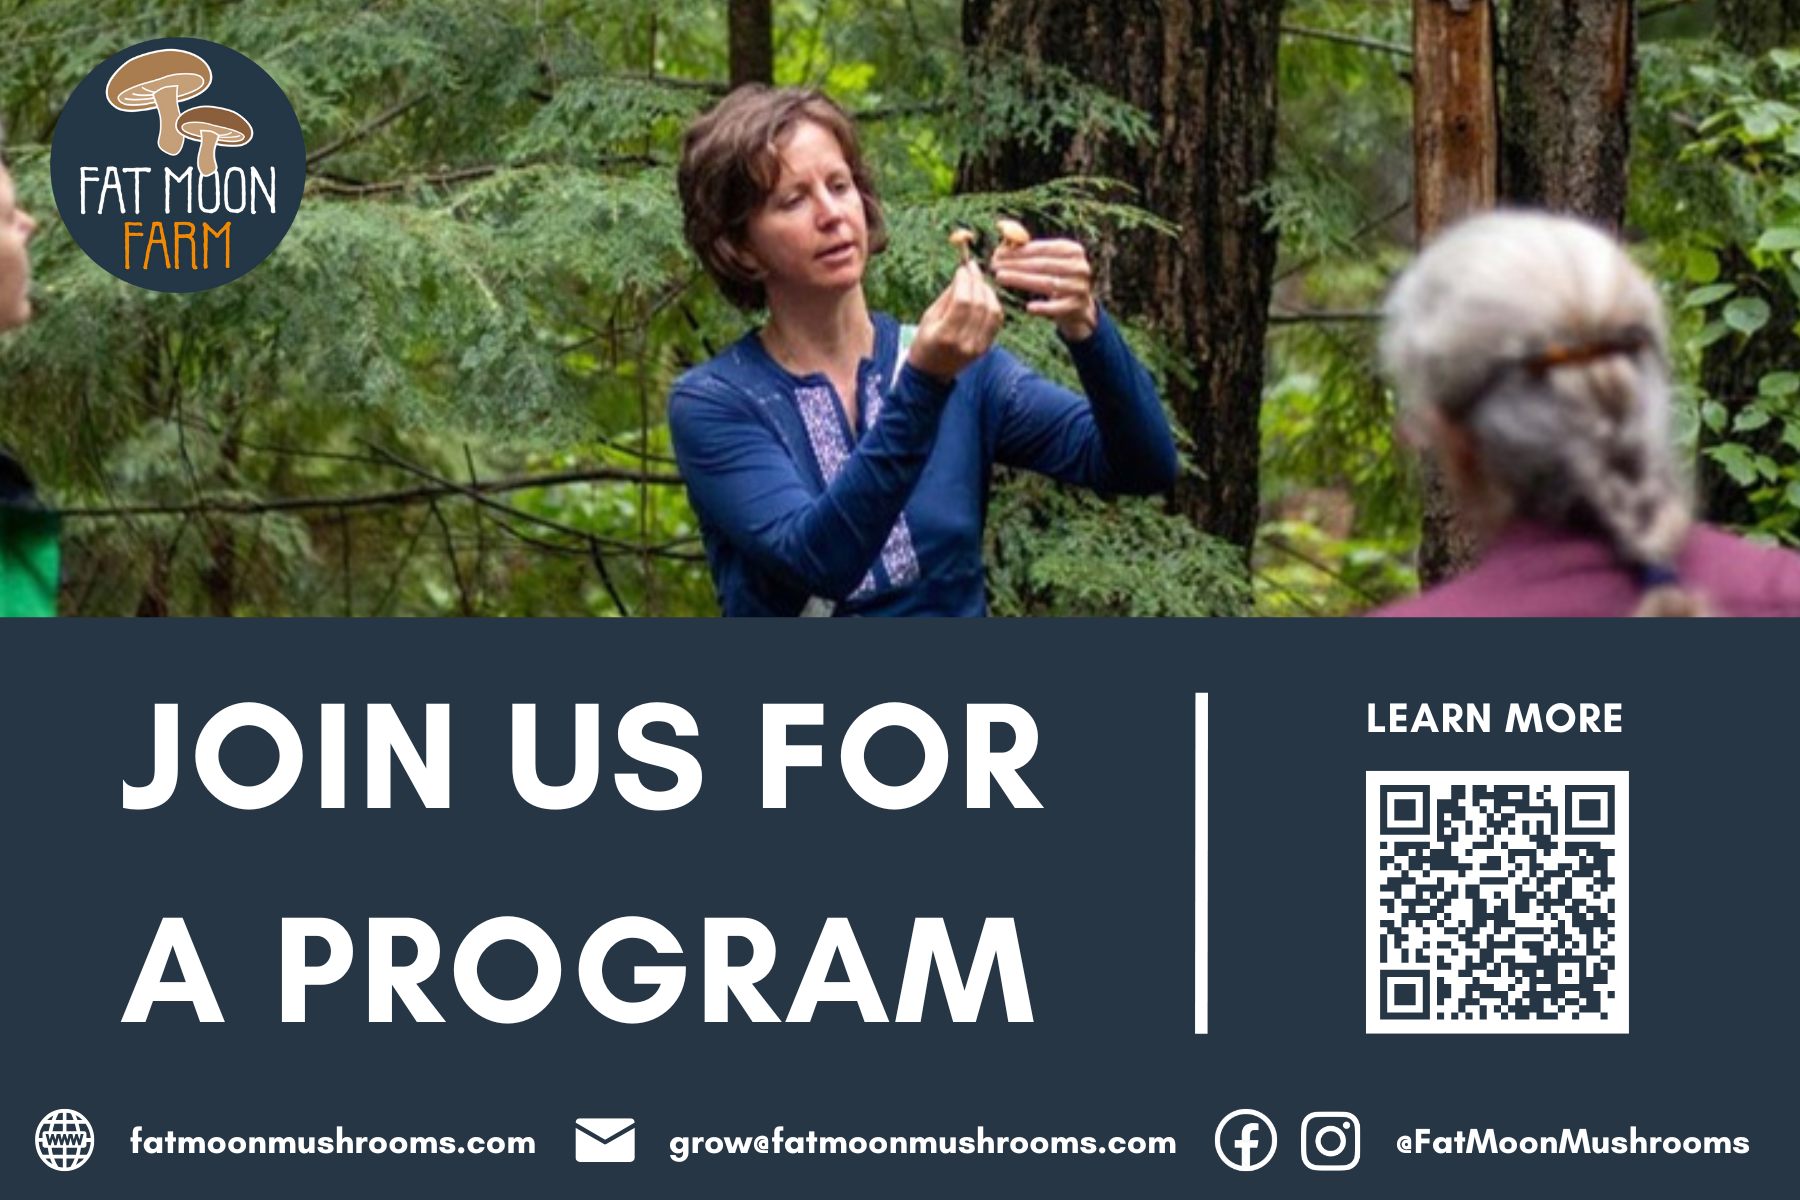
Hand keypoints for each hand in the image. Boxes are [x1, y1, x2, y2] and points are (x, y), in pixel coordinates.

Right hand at [907, 259, 1004, 382]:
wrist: (931, 373)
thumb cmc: (924, 342)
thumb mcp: (929, 317)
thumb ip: (948, 296)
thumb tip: (964, 274)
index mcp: (945, 335)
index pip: (962, 302)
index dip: (965, 281)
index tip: (963, 268)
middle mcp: (965, 343)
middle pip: (979, 304)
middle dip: (977, 282)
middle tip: (972, 268)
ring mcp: (978, 347)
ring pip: (992, 311)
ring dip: (987, 291)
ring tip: (978, 280)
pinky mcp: (986, 347)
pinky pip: (996, 321)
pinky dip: (993, 304)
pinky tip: (985, 295)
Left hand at [990, 237, 1098, 340]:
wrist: (1076, 305)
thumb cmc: (1054, 276)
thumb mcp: (1045, 258)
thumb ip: (1024, 245)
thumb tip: (1001, 227)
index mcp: (1073, 250)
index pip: (1043, 248)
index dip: (1019, 251)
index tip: (998, 253)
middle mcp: (1080, 267)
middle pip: (1044, 264)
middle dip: (1016, 264)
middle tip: (994, 266)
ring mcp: (1079, 287)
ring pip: (1048, 283)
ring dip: (1022, 280)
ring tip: (1001, 278)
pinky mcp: (1077, 307)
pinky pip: (1058, 307)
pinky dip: (1044, 307)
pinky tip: (1029, 307)